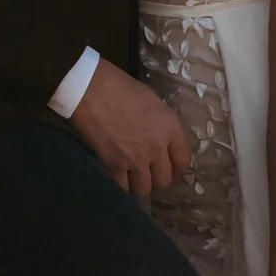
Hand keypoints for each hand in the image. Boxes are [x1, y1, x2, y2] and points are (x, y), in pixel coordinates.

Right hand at [70, 58, 191, 197]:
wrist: (91, 89)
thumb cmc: (120, 87)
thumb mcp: (152, 101)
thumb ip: (161, 124)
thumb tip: (161, 137)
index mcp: (170, 127)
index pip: (183, 160)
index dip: (177, 167)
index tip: (170, 168)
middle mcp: (157, 148)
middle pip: (164, 179)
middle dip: (157, 177)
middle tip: (149, 172)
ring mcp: (136, 159)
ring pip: (144, 188)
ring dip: (139, 184)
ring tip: (132, 176)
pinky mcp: (115, 166)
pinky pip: (123, 187)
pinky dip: (121, 185)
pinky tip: (118, 177)